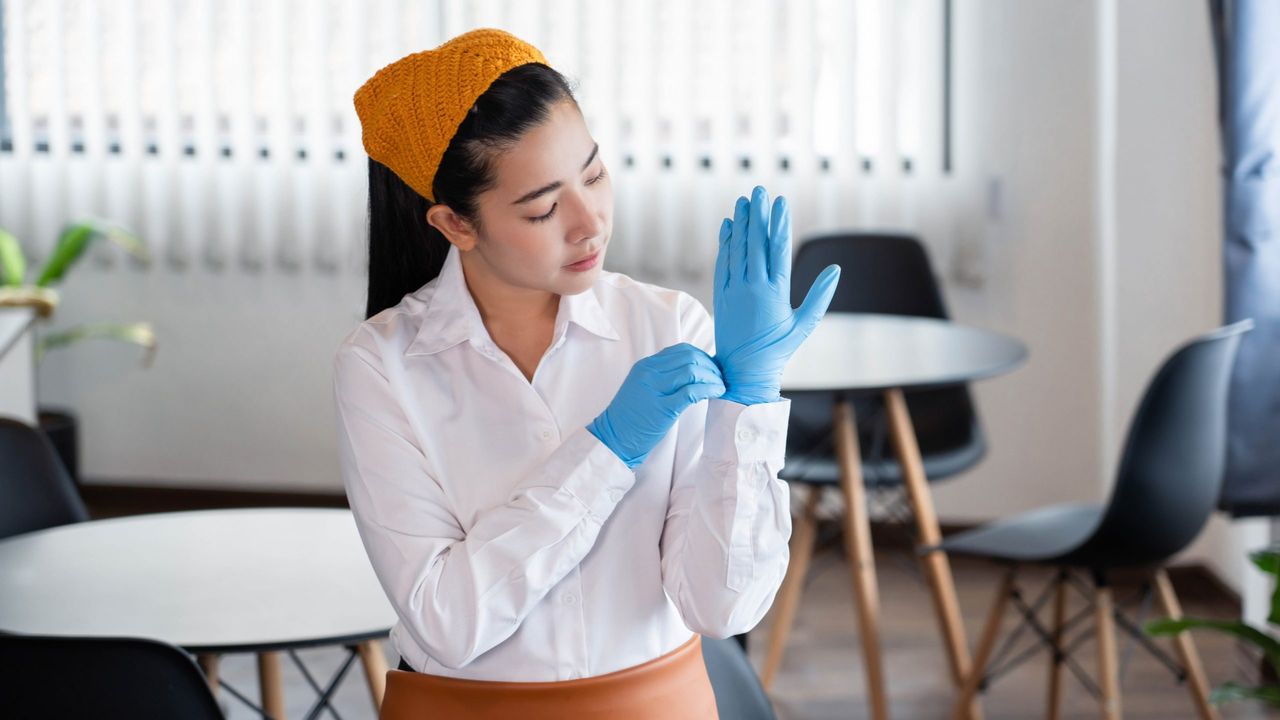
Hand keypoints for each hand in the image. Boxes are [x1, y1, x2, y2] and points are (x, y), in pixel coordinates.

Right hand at [588, 343, 725, 468]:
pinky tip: (717, 393)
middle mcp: (649, 373)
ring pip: (692, 371)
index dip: (701, 355)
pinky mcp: (663, 408)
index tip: (711, 365)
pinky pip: (692, 392)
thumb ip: (661, 376)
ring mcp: (655, 390)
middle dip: (710, 365)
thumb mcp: (642, 388)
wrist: (613, 438)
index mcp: (645, 366)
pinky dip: (709, 389)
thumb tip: (691, 371)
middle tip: (720, 376)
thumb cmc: (630, 417)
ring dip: (712, 377)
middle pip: (689, 358)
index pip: (680, 350)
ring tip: (721, 385)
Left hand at [713, 185, 840, 404]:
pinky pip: (722, 264)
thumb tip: (836, 270)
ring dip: (740, 224)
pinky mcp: (721, 296)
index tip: (781, 202)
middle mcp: (752, 288)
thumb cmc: (779, 351)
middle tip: (758, 191)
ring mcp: (734, 291)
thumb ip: (820, 296)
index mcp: (775, 292)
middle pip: (755, 243)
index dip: (780, 223)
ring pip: (737, 250)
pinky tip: (728, 226)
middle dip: (757, 215)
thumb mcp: (804, 325)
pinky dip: (725, 243)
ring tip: (743, 202)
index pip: (778, 249)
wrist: (743, 372)